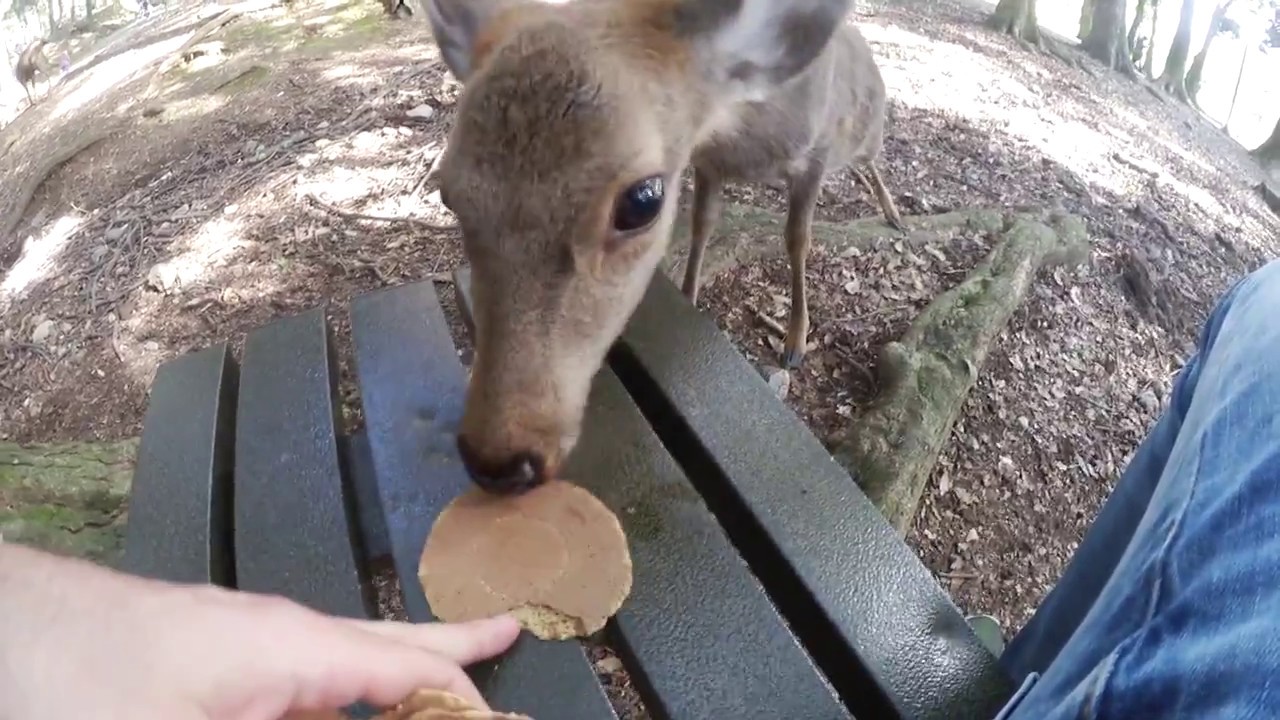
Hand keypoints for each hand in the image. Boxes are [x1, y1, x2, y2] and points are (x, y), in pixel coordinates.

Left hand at [0, 543, 519, 719]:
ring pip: (340, 667)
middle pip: (388, 644)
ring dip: (392, 678)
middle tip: (508, 631)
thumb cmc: (81, 684)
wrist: (1, 622)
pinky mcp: (207, 659)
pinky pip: (294, 681)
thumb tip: (345, 708)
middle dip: (451, 648)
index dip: (465, 698)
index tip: (513, 719)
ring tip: (436, 687)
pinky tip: (334, 709)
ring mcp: (241, 644)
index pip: (411, 671)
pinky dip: (335, 698)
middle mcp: (281, 638)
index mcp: (293, 651)